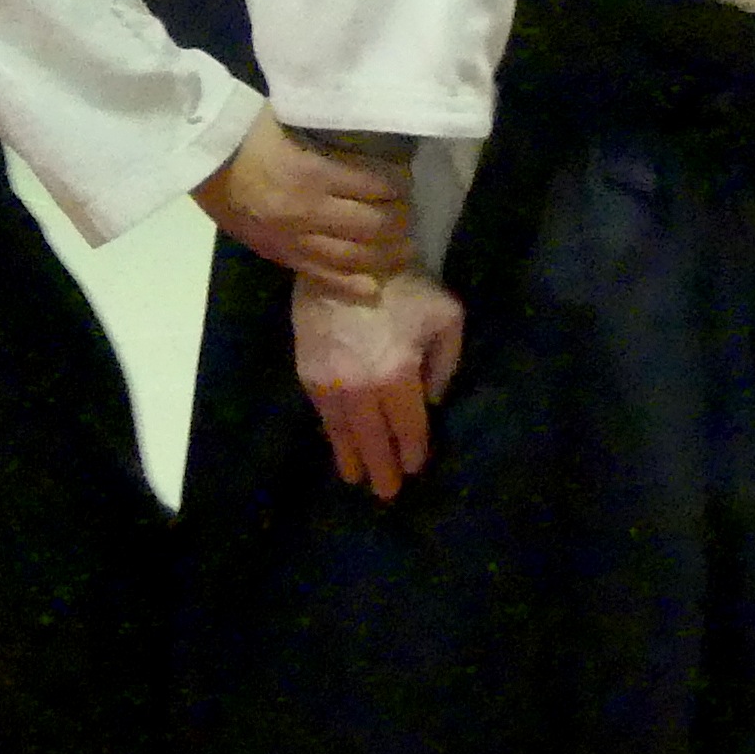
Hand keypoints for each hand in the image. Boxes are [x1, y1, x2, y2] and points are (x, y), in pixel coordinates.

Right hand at [193, 111, 416, 279]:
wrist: (202, 159)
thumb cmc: (248, 131)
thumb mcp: (294, 122)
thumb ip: (329, 135)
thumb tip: (369, 140)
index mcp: (312, 172)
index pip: (374, 185)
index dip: (397, 186)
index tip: (406, 183)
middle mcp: (308, 210)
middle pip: (371, 225)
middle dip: (399, 222)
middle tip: (409, 216)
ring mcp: (293, 238)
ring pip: (353, 256)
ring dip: (385, 255)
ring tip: (403, 250)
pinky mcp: (280, 254)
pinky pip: (322, 276)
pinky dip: (351, 285)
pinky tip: (373, 287)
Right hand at [293, 270, 465, 499]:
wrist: (346, 259)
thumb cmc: (405, 288)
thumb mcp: (447, 318)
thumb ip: (446, 364)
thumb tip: (432, 398)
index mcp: (398, 377)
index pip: (408, 429)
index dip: (412, 453)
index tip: (414, 468)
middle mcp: (361, 389)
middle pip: (373, 441)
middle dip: (382, 470)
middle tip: (386, 494)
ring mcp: (330, 383)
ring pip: (343, 433)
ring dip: (351, 458)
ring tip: (355, 478)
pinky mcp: (307, 372)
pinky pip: (322, 413)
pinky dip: (330, 432)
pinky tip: (336, 441)